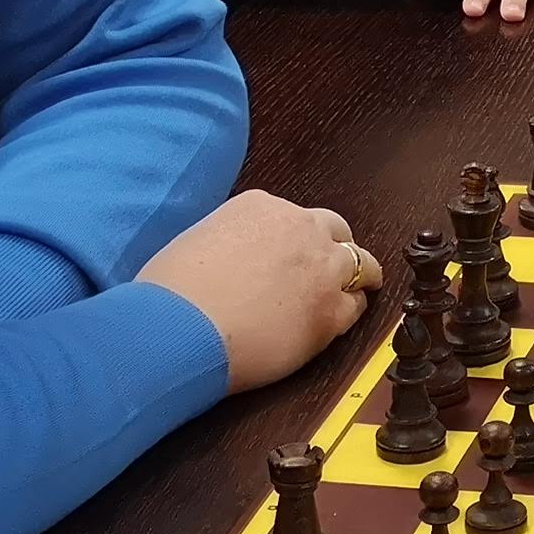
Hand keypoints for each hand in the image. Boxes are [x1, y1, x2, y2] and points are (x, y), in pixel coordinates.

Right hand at [135, 189, 375, 390]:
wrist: (182, 327)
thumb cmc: (173, 292)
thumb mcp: (195, 242)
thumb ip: (226, 242)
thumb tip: (229, 262)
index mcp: (261, 207)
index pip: (292, 216)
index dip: (294, 239)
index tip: (290, 255)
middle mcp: (298, 227)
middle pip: (335, 230)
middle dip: (332, 248)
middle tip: (325, 270)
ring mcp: (321, 268)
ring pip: (360, 263)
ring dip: (356, 275)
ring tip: (356, 289)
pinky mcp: (330, 311)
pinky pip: (355, 306)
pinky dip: (351, 310)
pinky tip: (342, 320)